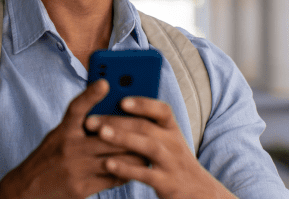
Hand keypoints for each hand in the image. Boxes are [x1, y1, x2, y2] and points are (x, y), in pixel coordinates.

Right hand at [0, 79, 145, 198]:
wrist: (29, 189)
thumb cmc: (50, 158)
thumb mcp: (59, 135)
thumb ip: (80, 125)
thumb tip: (110, 114)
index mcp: (63, 130)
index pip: (76, 108)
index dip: (90, 94)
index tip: (105, 82)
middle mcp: (68, 146)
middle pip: (108, 135)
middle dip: (131, 134)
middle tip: (148, 129)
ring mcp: (75, 168)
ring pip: (115, 158)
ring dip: (134, 155)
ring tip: (147, 151)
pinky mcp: (80, 187)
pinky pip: (112, 178)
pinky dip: (125, 173)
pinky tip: (133, 169)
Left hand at [85, 98, 237, 198]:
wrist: (198, 192)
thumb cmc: (171, 158)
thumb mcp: (165, 138)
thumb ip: (144, 123)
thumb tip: (110, 104)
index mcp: (171, 128)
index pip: (162, 110)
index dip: (142, 103)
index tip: (121, 99)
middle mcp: (174, 142)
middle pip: (146, 127)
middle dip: (117, 121)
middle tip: (90, 120)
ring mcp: (171, 163)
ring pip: (148, 147)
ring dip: (123, 138)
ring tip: (100, 134)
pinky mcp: (167, 183)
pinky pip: (146, 174)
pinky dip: (127, 168)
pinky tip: (108, 164)